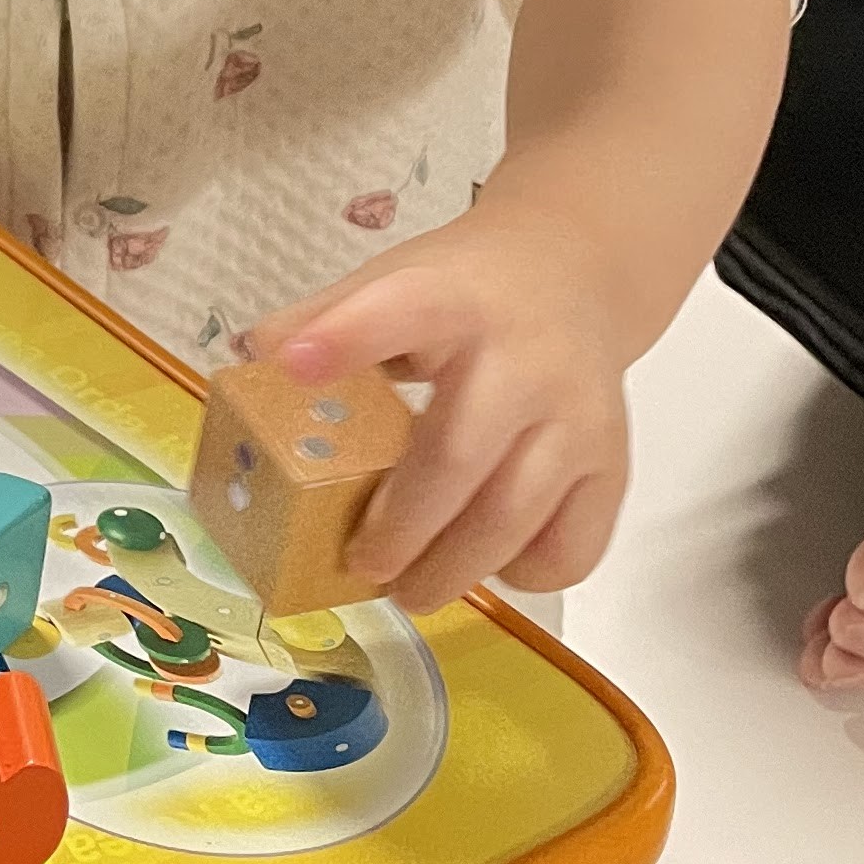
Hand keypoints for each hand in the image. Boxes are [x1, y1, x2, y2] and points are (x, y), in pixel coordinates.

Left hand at [237, 203, 637, 617]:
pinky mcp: (612, 463)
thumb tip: (251, 360)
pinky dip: (527, 573)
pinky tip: (488, 568)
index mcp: (452, 300)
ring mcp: (577, 416)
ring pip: (517, 515)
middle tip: (360, 563)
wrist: (574, 274)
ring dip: (455, 568)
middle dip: (402, 525)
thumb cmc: (464, 291)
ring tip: (408, 589)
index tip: (292, 365)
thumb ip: (322, 316)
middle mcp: (523, 359)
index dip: (343, 337)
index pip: (399, 311)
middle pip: (459, 455)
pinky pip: (574, 543)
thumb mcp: (393, 278)